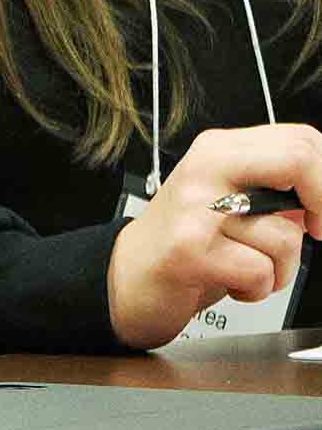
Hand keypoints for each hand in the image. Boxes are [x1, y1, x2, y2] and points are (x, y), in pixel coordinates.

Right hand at [108, 123, 321, 347]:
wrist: (126, 277)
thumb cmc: (186, 243)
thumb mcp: (231, 203)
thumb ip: (276, 191)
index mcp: (219, 151)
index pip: (298, 139)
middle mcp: (205, 170)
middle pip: (297, 159)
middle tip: (318, 229)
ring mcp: (194, 208)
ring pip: (284, 235)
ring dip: (280, 268)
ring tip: (247, 268)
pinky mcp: (189, 250)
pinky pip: (260, 271)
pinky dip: (256, 289)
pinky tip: (230, 282)